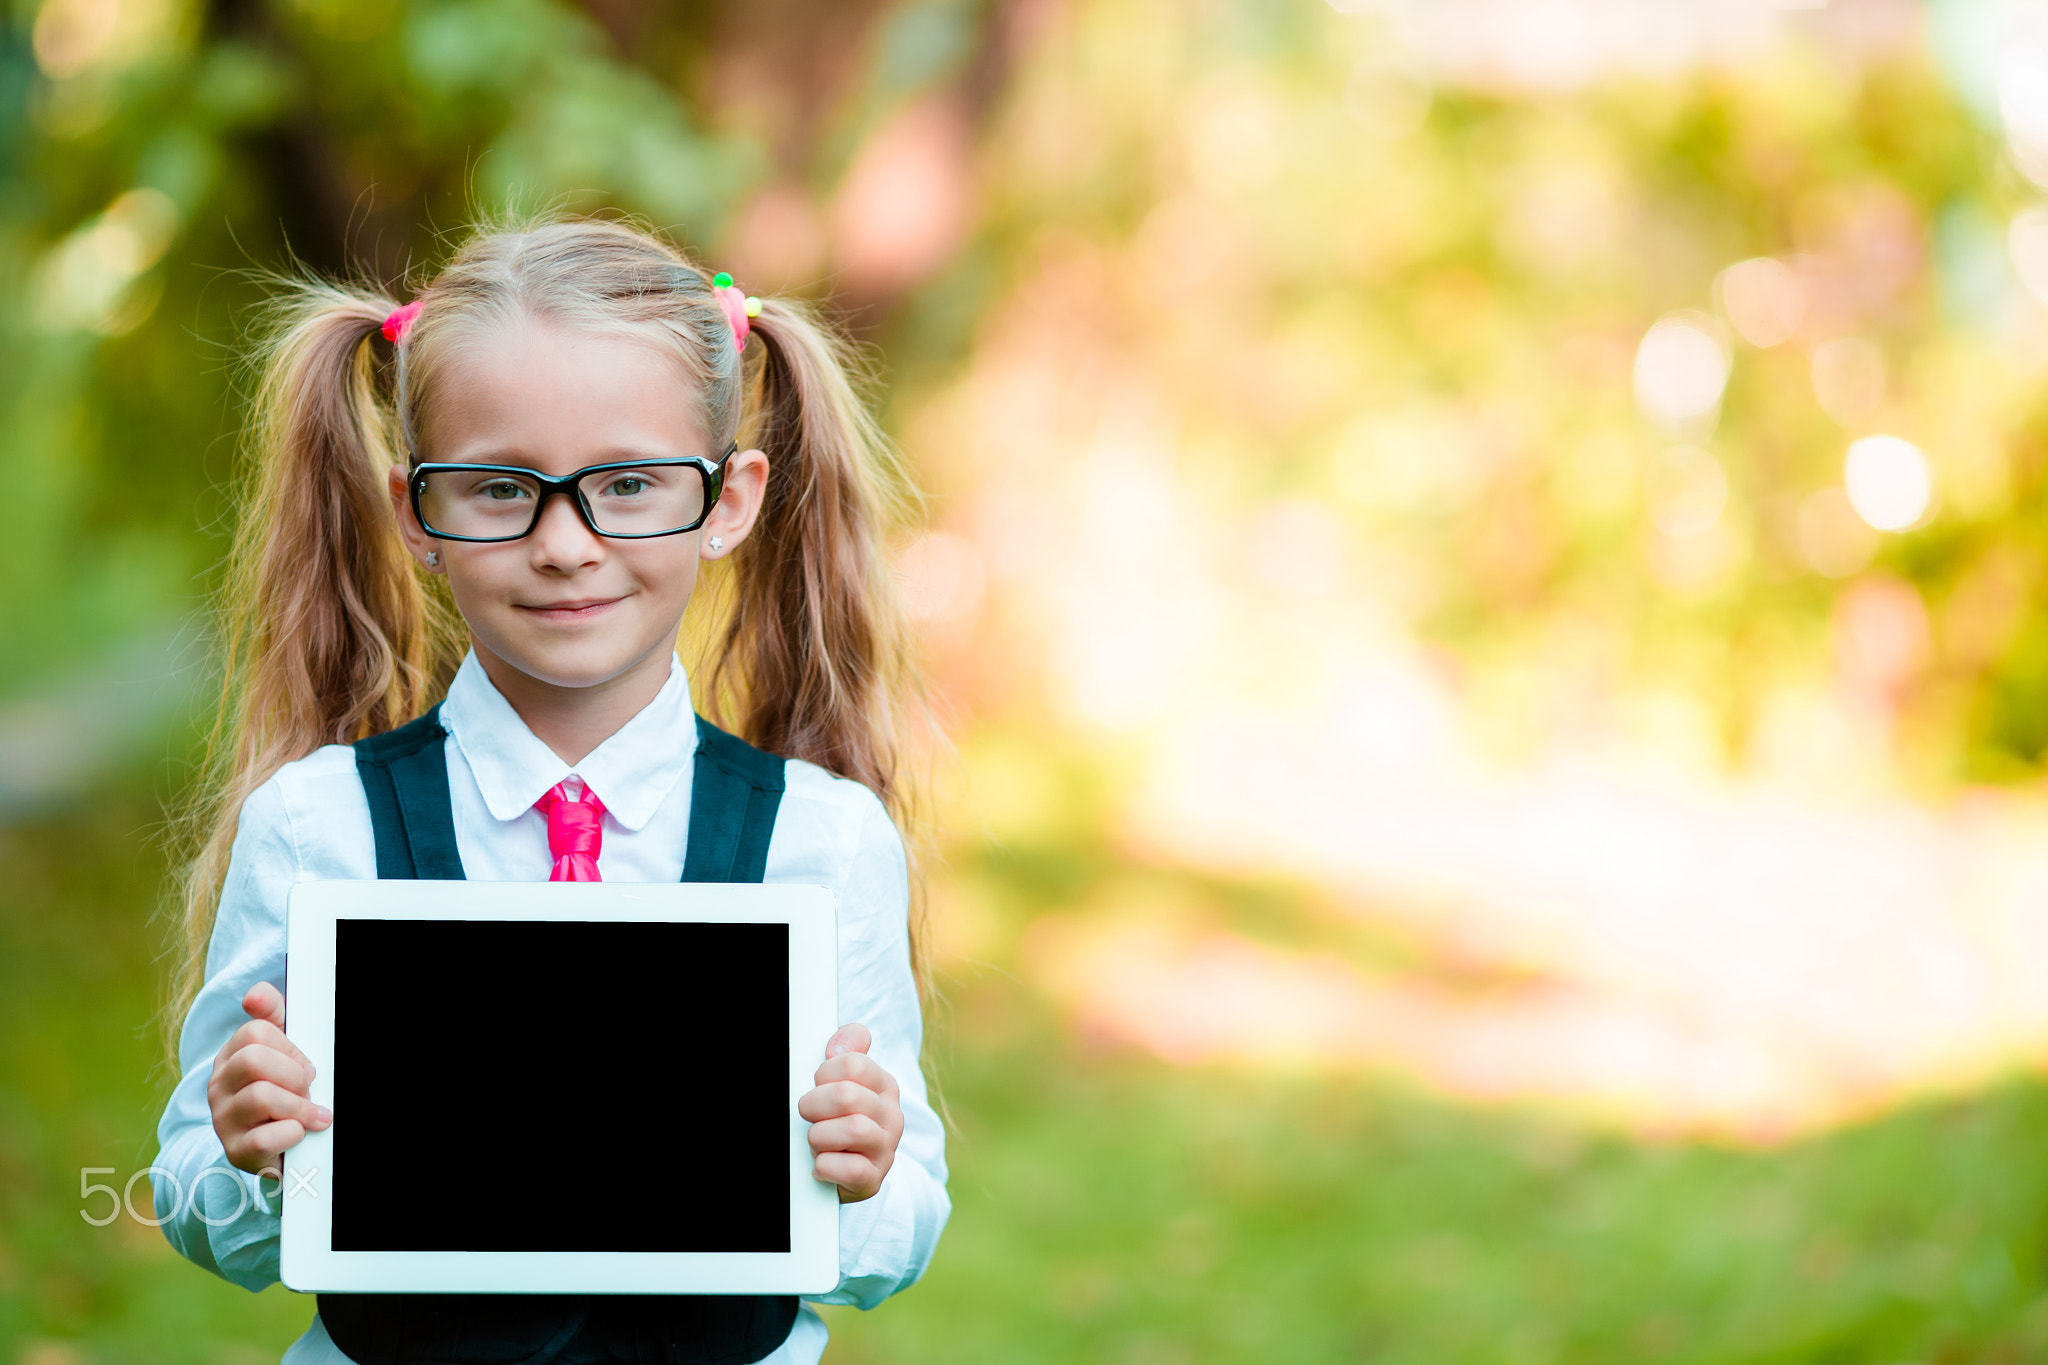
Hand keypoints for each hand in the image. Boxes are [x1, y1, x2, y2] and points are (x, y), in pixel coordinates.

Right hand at [207, 982, 331, 1176]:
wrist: (281, 1147)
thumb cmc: (285, 1091)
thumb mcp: (283, 1050)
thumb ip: (274, 1014)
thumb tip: (255, 994)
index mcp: (229, 1057)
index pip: (257, 1031)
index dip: (290, 1047)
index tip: (300, 1065)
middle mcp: (217, 1086)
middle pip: (254, 1060)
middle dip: (293, 1075)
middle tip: (305, 1090)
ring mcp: (222, 1120)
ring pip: (261, 1096)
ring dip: (298, 1106)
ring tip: (307, 1114)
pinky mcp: (235, 1152)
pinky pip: (265, 1138)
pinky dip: (292, 1134)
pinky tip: (297, 1134)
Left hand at [797, 1023, 902, 1202]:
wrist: (850, 1171)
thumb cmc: (840, 1119)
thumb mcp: (845, 1080)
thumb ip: (848, 1049)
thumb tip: (838, 1047)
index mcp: (885, 1086)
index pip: (851, 1063)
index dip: (823, 1074)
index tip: (818, 1086)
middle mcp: (892, 1116)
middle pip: (847, 1095)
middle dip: (815, 1105)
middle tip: (810, 1115)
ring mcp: (886, 1150)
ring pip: (853, 1130)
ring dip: (820, 1136)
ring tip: (818, 1141)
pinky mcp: (873, 1180)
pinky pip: (850, 1169)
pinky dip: (825, 1165)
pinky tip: (822, 1163)